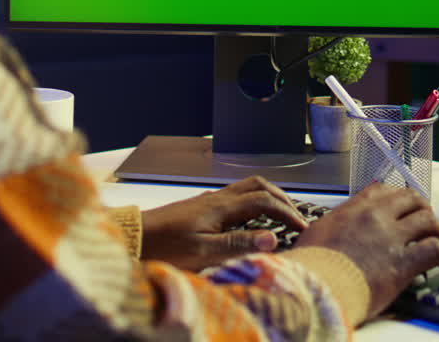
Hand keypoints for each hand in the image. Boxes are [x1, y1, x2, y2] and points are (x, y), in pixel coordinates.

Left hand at [140, 176, 307, 270]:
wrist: (136, 236)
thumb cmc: (166, 246)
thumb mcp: (203, 252)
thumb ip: (238, 244)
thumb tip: (273, 238)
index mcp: (222, 206)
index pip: (264, 201)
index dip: (287, 213)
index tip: (302, 228)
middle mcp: (218, 198)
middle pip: (258, 186)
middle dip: (282, 198)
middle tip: (296, 217)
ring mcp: (209, 200)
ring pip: (247, 188)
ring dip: (267, 197)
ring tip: (280, 214)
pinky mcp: (201, 207)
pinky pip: (235, 196)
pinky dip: (252, 202)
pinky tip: (250, 220)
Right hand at [295, 183, 438, 319]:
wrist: (315, 287)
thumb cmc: (311, 266)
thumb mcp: (316, 234)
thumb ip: (333, 226)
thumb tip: (333, 231)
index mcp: (353, 209)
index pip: (382, 190)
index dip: (396, 198)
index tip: (400, 207)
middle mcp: (375, 217)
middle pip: (411, 199)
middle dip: (422, 209)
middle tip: (425, 222)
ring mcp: (391, 237)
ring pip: (428, 220)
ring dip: (437, 229)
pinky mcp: (403, 263)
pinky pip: (434, 249)